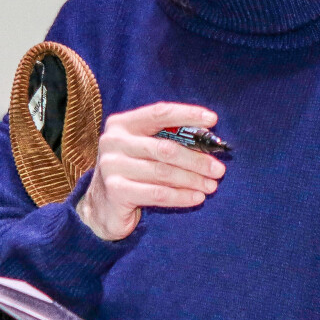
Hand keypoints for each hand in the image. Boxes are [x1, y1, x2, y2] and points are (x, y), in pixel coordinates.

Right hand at [76, 102, 225, 239]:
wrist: (101, 207)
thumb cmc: (131, 173)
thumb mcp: (144, 150)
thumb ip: (167, 140)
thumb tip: (208, 141)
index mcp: (122, 124)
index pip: (159, 112)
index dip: (187, 114)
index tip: (213, 120)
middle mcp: (114, 142)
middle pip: (165, 148)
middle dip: (197, 159)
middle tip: (219, 169)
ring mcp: (112, 166)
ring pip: (164, 172)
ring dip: (192, 180)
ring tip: (212, 186)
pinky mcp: (116, 191)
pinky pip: (157, 194)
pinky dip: (181, 196)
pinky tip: (197, 198)